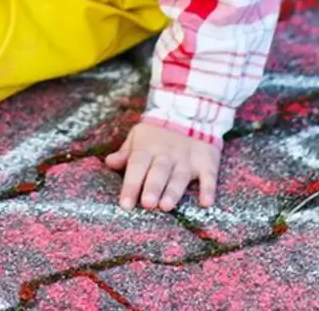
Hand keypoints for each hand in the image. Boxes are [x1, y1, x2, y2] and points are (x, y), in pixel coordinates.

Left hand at [105, 122, 220, 210]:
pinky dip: (208, 189)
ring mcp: (187, 158)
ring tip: (166, 206)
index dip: (131, 185)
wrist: (189, 112)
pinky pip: (208, 176)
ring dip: (173, 191)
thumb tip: (109, 162)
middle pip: (158, 172)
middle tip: (147, 204)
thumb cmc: (157, 133)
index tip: (125, 205)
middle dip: (153, 187)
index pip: (137, 166)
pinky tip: (206, 203)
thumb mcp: (138, 136)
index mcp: (147, 148)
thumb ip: (125, 152)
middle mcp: (167, 154)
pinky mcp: (206, 161)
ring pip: (180, 176)